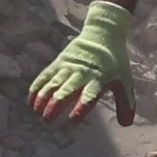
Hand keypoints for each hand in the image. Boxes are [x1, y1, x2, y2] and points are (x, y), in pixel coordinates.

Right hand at [29, 2, 138, 122]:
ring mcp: (68, 66)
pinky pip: (46, 75)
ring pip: (53, 83)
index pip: (89, 95)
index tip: (73, 120)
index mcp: (99, 79)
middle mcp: (82, 73)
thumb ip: (125, 103)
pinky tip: (30, 100)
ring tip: (36, 112)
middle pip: (66, 90)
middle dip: (55, 105)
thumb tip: (126, 124)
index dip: (81, 107)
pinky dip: (37, 87)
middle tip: (47, 120)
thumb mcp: (124, 80)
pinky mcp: (59, 61)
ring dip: (43, 97)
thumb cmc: (115, 62)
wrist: (103, 33)